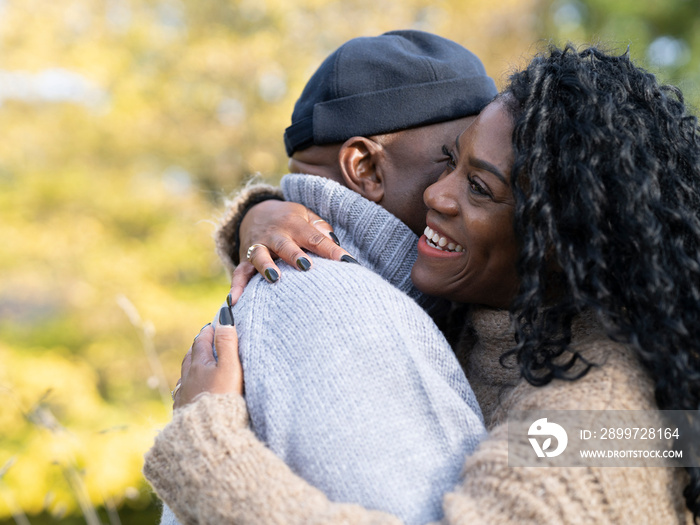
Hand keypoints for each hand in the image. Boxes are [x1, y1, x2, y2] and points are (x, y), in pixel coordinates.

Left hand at [173, 310, 242, 408]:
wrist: (208, 433)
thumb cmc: (223, 399)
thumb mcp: (230, 368)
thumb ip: (227, 343)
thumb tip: (224, 318)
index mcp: (199, 365)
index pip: (201, 341)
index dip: (209, 331)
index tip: (214, 324)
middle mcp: (188, 378)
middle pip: (191, 356)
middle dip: (199, 346)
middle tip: (207, 340)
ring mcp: (184, 395)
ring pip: (186, 374)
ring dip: (192, 365)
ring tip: (199, 363)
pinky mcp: (183, 411)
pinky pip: (184, 392)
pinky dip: (189, 385)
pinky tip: (192, 389)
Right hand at [239, 200, 356, 281]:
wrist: (256, 212)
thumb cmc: (291, 220)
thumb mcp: (307, 215)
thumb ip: (321, 228)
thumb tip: (334, 242)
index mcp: (296, 224)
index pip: (317, 239)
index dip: (332, 251)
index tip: (349, 263)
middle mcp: (276, 234)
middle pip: (286, 245)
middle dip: (295, 255)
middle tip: (307, 267)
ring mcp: (259, 246)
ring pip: (260, 255)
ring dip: (266, 266)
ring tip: (275, 278)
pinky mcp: (245, 258)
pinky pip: (239, 273)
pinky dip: (236, 286)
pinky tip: (234, 301)